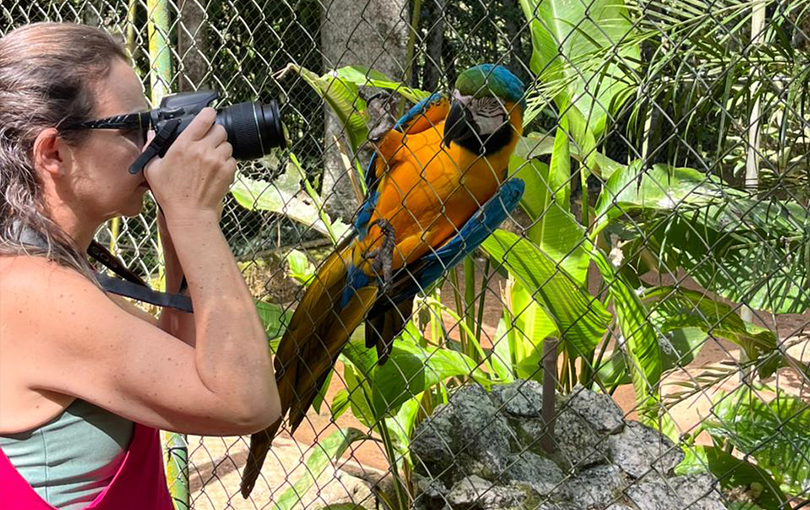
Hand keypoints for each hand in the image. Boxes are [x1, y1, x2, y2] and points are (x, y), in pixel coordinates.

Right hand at [144, 108, 235, 223]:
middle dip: (215, 133)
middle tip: (208, 143)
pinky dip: (227, 162)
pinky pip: (232, 159)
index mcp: (184, 144)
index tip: (209, 115)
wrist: (190, 213)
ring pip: (228, 144)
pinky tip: (216, 171)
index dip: (209, 114)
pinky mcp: (228, 170)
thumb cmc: (170, 193)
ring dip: (221, 148)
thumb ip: (152, 148)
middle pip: (220, 129)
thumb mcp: (152, 169)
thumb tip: (151, 134)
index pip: (205, 118)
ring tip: (211, 159)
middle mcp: (203, 149)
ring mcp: (217, 160)